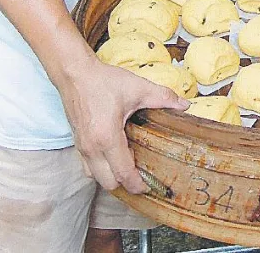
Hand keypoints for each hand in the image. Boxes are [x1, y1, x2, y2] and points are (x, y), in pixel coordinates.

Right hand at [59, 56, 189, 192]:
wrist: (74, 73)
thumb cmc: (102, 80)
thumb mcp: (137, 88)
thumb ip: (163, 97)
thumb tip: (184, 105)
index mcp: (107, 137)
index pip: (123, 173)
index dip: (138, 184)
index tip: (149, 185)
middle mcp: (91, 147)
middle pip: (109, 183)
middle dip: (126, 184)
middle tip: (142, 175)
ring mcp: (81, 147)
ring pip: (96, 178)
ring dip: (112, 177)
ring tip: (128, 165)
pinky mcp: (77, 143)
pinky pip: (88, 167)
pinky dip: (101, 169)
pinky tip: (113, 156)